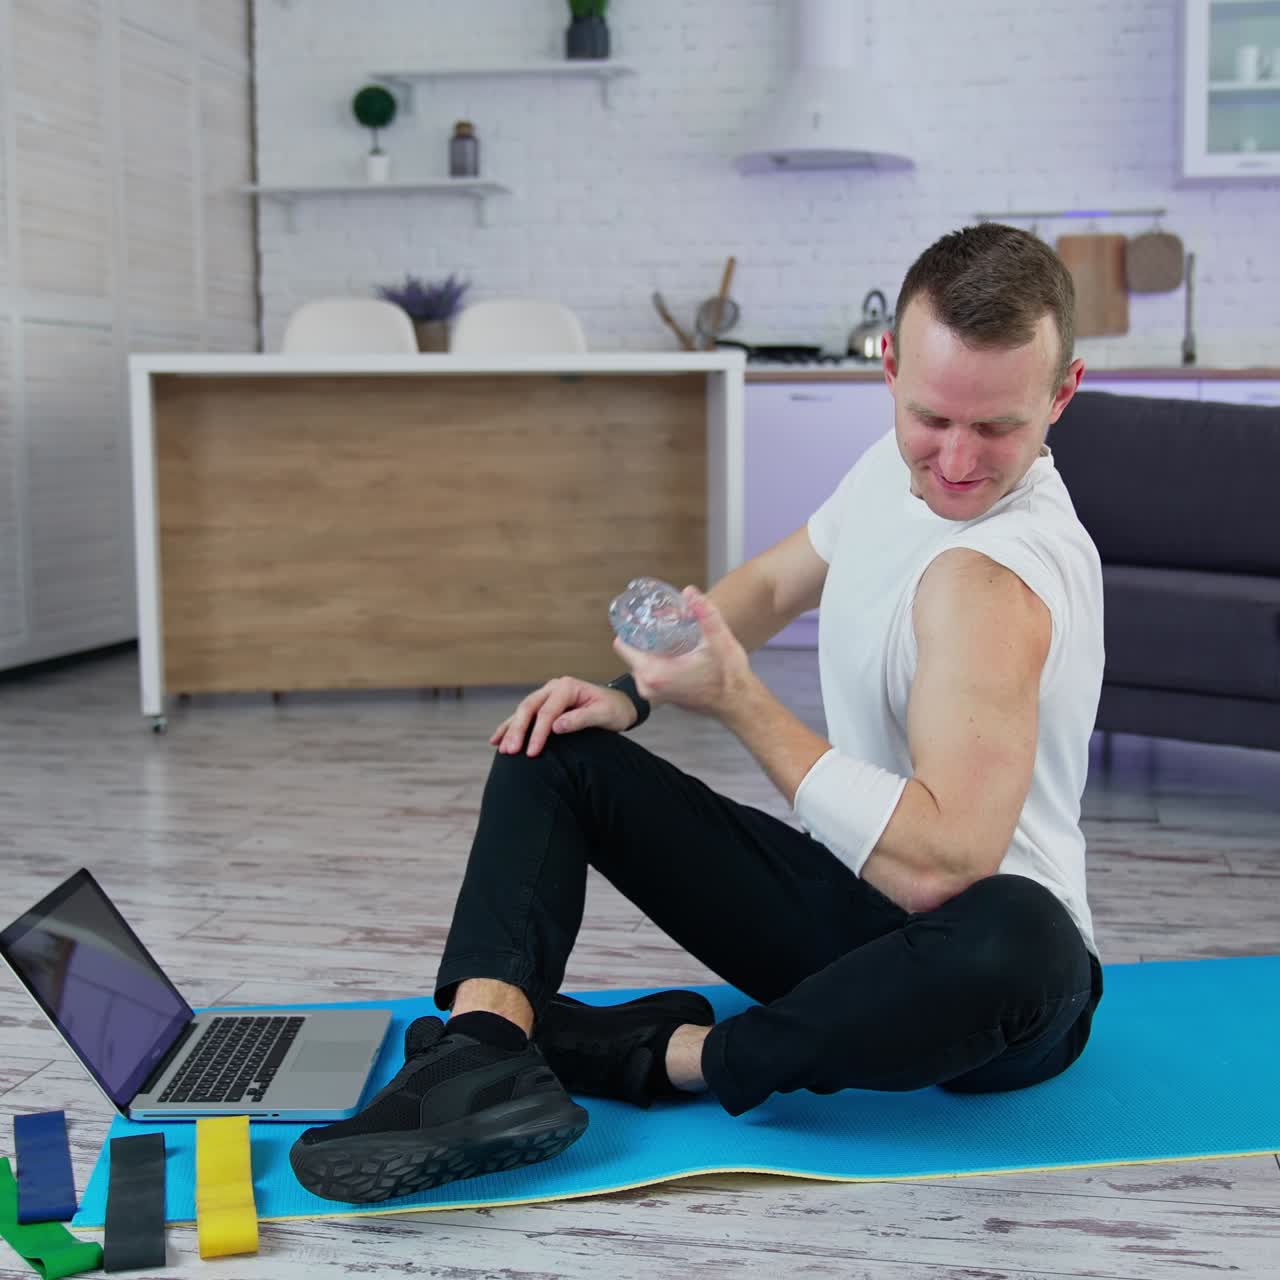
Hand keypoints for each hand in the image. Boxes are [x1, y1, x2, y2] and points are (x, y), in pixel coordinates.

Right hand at [489, 676, 636, 756]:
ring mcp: (547, 695)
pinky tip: (497, 739)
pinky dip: (510, 726)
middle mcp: (554, 688)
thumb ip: (581, 719)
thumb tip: (556, 727)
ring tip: (501, 748)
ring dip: (510, 729)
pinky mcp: (544, 705)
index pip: (547, 711)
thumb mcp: (604, 714)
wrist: (620, 705)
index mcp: (567, 687)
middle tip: (511, 751)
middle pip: (529, 708)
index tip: (532, 752)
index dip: (538, 733)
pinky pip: (524, 716)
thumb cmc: (615, 710)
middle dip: (518, 730)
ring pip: (522, 711)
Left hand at [613, 586, 751, 720]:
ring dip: (650, 648)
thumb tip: (689, 592)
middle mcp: (648, 686)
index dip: (631, 627)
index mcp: (654, 672)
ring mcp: (654, 694)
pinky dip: (656, 660)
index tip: (644, 616)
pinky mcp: (662, 696)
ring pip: (639, 662)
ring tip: (668, 635)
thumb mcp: (719, 640)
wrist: (738, 702)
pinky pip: (648, 673)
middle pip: (630, 652)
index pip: (623, 645)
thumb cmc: (728, 676)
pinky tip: (674, 650)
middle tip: (660, 622)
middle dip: (642, 635)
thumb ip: (705, 613)